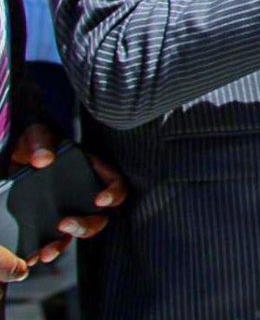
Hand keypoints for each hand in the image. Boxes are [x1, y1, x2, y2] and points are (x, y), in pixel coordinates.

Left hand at [7, 124, 126, 266]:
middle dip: (86, 225)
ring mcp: (66, 208)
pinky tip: (34, 256)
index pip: (115, 183)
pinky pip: (54, 240)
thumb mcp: (37, 134)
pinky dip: (47, 249)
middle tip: (65, 224)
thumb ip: (41, 141)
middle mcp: (83, 192)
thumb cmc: (33, 141)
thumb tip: (43, 160)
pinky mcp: (47, 221)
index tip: (100, 200)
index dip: (114, 194)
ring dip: (66, 243)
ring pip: (77, 232)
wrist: (14, 155)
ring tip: (48, 251)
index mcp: (90, 169)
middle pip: (99, 216)